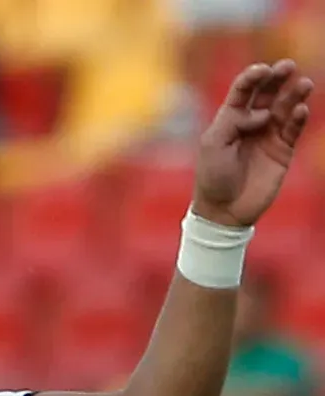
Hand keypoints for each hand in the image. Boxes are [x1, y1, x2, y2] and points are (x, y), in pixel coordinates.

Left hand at [195, 59, 312, 227]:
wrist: (225, 210)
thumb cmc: (213, 177)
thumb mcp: (214, 145)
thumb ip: (233, 121)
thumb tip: (259, 111)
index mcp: (229, 119)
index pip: (242, 92)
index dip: (252, 78)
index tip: (262, 69)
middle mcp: (251, 123)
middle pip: (267, 94)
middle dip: (276, 78)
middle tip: (287, 66)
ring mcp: (268, 135)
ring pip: (285, 108)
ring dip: (294, 95)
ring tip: (303, 84)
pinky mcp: (283, 150)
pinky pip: (294, 129)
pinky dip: (298, 118)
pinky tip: (300, 110)